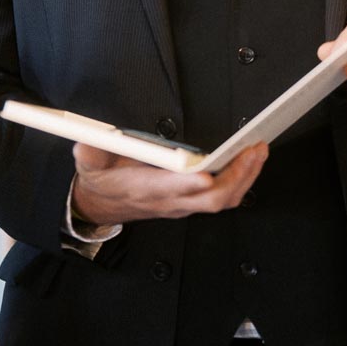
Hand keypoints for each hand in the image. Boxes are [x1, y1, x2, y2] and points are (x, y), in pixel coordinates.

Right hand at [71, 141, 267, 224]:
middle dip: (235, 176)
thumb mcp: (88, 163)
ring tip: (259, 151)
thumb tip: (87, 139)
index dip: (187, 184)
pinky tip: (251, 164)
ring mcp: (181, 204)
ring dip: (245, 178)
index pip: (169, 189)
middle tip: (252, 151)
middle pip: (208, 199)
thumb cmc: (101, 181)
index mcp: (143, 188)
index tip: (205, 174)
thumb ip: (90, 150)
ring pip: (221, 200)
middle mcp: (167, 200)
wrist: (101, 205)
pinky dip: (241, 182)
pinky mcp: (189, 203)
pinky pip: (223, 199)